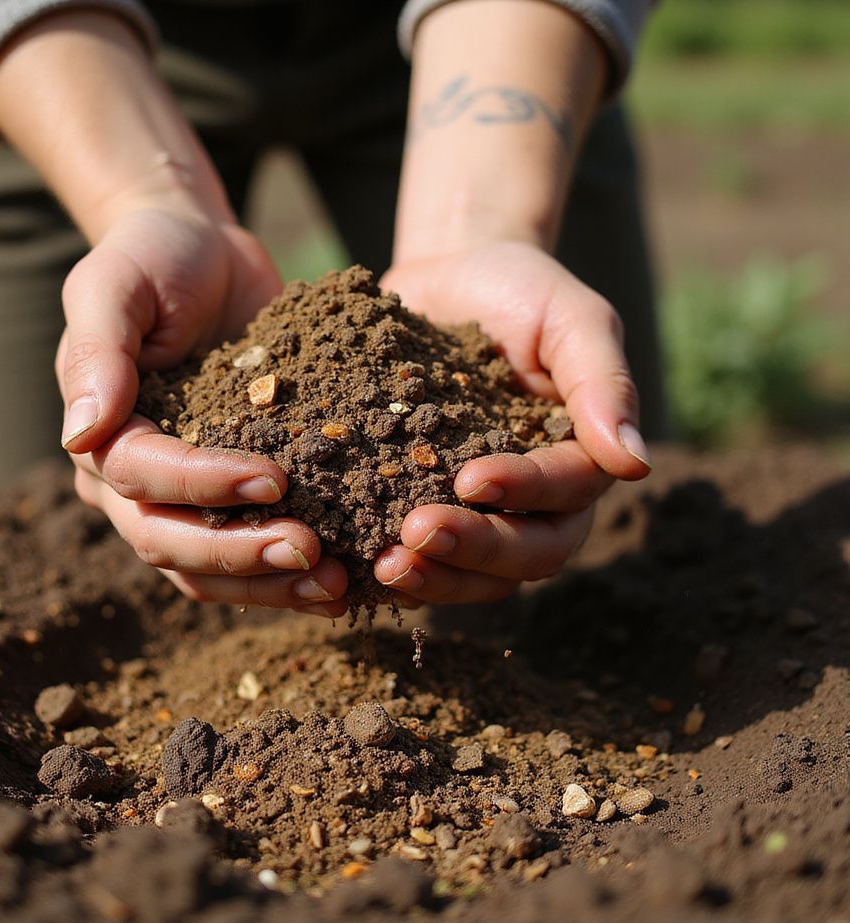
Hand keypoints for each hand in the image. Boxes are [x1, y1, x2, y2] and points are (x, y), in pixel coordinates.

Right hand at [58, 199, 348, 617]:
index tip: (274, 480)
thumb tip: (79, 433)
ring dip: (270, 583)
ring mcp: (184, 500)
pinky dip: (291, 574)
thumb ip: (97, 351)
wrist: (207, 256)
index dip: (204, 487)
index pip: (142, 478)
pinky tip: (345, 577)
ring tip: (334, 586)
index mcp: (102, 435)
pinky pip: (252, 551)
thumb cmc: (156, 258)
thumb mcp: (117, 283)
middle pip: (171, 544)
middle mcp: (133, 484)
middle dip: (240, 554)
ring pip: (210, 571)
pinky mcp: (233, 500)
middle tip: (311, 554)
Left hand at [373, 241, 650, 605]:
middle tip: (413, 537)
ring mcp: (477, 515)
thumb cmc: (521, 292)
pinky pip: (420, 560)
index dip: (524, 493)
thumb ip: (604, 382)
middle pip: (524, 555)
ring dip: (434, 578)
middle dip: (472, 550)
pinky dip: (392, 570)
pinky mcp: (420, 510)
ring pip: (474, 574)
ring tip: (384, 566)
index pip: (566, 496)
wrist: (448, 278)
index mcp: (578, 462)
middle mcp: (533, 503)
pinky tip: (353, 566)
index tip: (471, 478)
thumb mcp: (571, 317)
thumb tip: (635, 464)